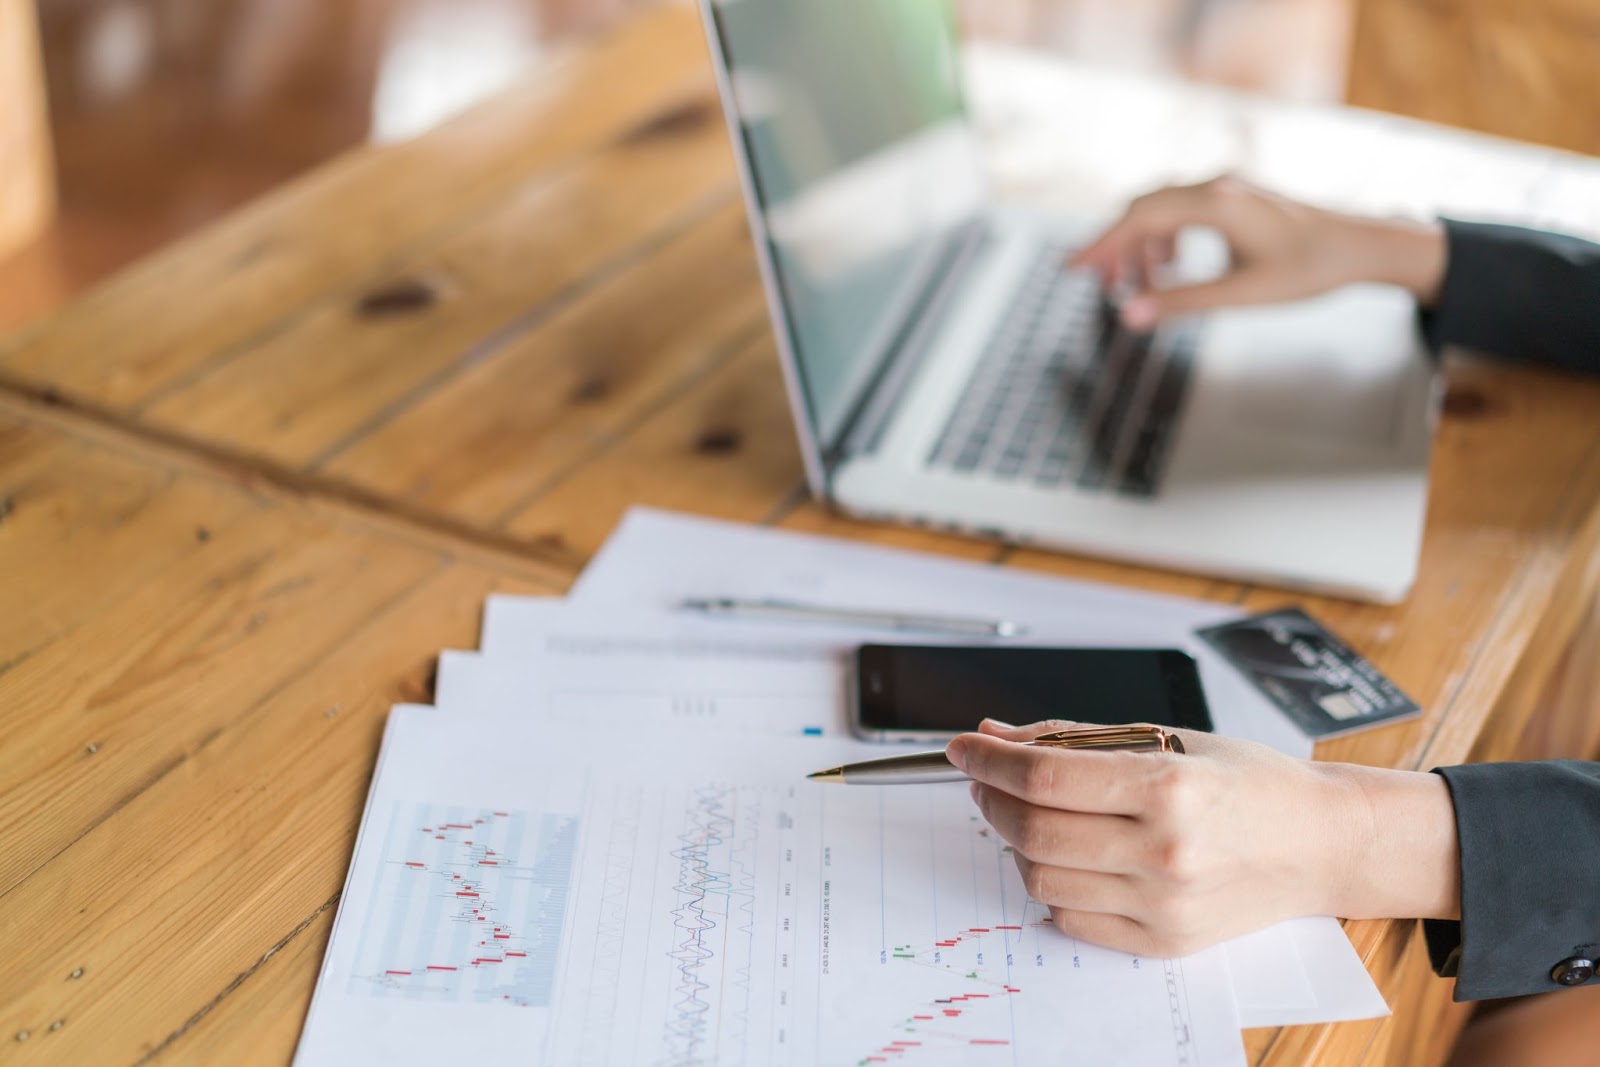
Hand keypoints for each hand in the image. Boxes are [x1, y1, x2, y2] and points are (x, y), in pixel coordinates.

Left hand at [946, 719, 1459, 957]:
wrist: (1320, 842)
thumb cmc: (1248, 781)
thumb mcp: (1167, 738)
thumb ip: (1076, 739)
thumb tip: (997, 733)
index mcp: (1168, 786)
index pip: (1044, 777)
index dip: (988, 761)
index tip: (963, 748)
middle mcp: (1165, 851)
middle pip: (1033, 831)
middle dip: (991, 800)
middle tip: (983, 779)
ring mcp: (1164, 904)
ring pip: (1042, 879)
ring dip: (1014, 843)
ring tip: (1024, 815)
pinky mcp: (1164, 941)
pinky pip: (1072, 918)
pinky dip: (1048, 885)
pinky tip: (1059, 855)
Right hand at [1071, 175, 1447, 330]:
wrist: (1360, 246)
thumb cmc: (1309, 270)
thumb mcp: (1241, 295)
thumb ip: (1181, 303)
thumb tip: (1130, 317)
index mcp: (1216, 203)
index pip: (1139, 218)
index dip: (1100, 244)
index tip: (1071, 268)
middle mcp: (1216, 184)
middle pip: (1142, 208)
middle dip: (1116, 248)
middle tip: (1099, 286)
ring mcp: (1225, 185)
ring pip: (1160, 208)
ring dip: (1141, 244)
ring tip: (1140, 284)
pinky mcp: (1233, 194)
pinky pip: (1180, 208)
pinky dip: (1163, 236)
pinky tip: (1169, 263)